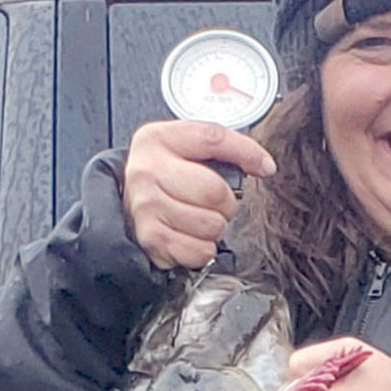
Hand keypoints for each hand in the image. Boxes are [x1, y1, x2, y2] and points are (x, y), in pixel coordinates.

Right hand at [122, 120, 275, 270]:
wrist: (125, 203)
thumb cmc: (162, 177)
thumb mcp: (181, 148)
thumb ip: (217, 148)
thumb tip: (262, 165)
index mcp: (158, 139)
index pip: (213, 139)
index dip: (246, 153)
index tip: (265, 167)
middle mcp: (148, 172)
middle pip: (215, 191)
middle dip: (228, 202)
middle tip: (218, 204)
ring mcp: (147, 207)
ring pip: (212, 225)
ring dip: (216, 227)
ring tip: (201, 219)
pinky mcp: (152, 239)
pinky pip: (201, 251)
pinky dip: (204, 249)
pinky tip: (191, 236)